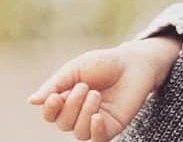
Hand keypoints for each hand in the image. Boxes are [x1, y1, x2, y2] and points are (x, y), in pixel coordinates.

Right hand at [28, 36, 182, 140]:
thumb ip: (56, 84)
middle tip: (85, 86)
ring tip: (96, 94)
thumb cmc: (105, 63)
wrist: (134, 63)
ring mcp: (95, 121)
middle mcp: (79, 114)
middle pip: (63, 123)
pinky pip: (98, 140)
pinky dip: (95, 130)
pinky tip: (97, 117)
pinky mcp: (112, 126)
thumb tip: (32, 101)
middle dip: (71, 105)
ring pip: (78, 132)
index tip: (56, 96)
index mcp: (67, 100)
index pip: (50, 114)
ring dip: (84, 113)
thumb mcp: (77, 68)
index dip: (50, 109)